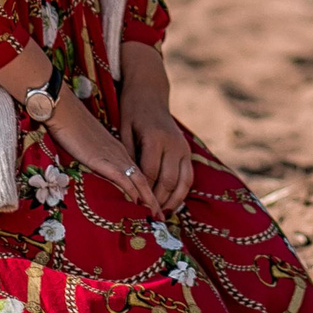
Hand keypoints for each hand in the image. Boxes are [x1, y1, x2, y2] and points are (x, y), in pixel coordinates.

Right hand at [46, 94, 163, 217]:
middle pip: (143, 180)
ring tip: (155, 215)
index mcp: (118, 152)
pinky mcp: (101, 159)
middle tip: (161, 217)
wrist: (65, 112)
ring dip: (147, 199)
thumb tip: (99, 177)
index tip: (153, 208)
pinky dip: (131, 191)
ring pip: (137, 180)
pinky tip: (137, 203)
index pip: (139, 175)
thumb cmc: (73, 129)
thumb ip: (98, 162)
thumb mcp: (90, 149)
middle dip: (153, 200)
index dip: (148, 192)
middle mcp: (120, 155)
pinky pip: (121, 177)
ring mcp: (112, 157)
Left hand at [116, 42, 193, 213]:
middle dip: (158, 201)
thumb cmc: (131, 112)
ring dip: (173, 201)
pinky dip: (182, 193)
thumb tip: (127, 185)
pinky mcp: (188, 150)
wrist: (150, 93)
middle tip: (147, 219)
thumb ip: (128, 157)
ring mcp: (183, 147)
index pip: (149, 173)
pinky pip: (189, 176)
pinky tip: (172, 205)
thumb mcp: (123, 131)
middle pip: (168, 180)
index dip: (142, 193)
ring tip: (161, 216)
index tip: (134, 209)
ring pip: (182, 181)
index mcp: (155, 137)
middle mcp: (173, 143)